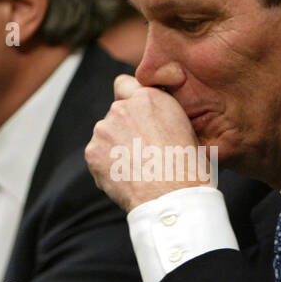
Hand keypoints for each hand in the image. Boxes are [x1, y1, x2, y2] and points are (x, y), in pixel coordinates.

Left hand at [85, 74, 210, 211]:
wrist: (173, 197)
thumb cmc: (188, 168)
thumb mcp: (185, 128)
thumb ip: (162, 115)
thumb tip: (155, 119)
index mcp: (150, 98)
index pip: (125, 84)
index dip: (131, 101)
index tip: (137, 116)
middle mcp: (123, 107)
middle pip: (116, 112)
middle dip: (124, 127)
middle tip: (142, 151)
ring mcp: (104, 129)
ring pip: (105, 134)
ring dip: (115, 146)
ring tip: (137, 168)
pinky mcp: (92, 151)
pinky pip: (97, 155)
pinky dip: (107, 165)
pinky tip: (126, 178)